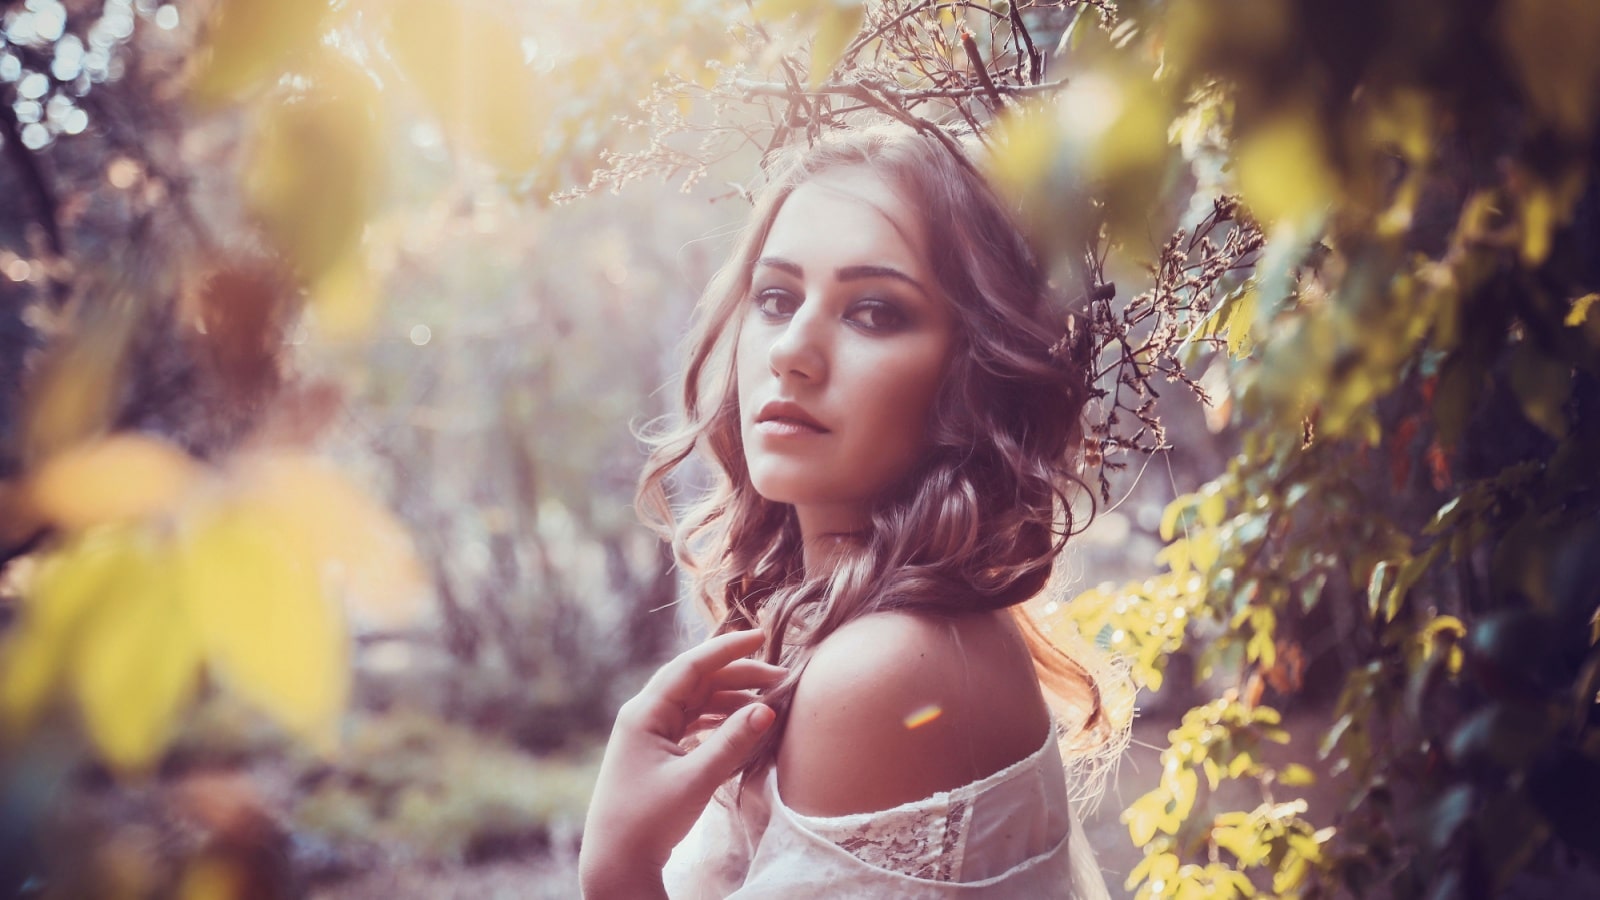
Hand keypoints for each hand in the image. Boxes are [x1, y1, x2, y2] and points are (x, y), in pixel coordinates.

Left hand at [580, 629, 784, 898]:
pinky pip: (694, 725)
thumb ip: (732, 743)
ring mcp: (650, 735)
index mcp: (644, 713)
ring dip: (732, 701)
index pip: (691, 667)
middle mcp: (645, 716)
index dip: (727, 649)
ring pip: (698, 704)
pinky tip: (744, 728)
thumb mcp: (695, 780)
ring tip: (769, 705)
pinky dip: (720, 723)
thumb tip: (767, 708)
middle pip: (698, 683)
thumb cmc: (648, 821)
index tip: (761, 636)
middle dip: (739, 678)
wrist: (616, 863)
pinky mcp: (657, 754)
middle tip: (781, 680)